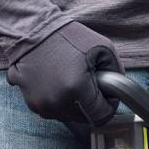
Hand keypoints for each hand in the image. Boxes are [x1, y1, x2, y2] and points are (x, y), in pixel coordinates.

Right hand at [7, 21, 122, 125]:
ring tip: (73, 81)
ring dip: (75, 104)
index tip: (106, 94)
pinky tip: (59, 84)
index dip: (109, 105)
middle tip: (89, 83)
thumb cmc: (66, 36)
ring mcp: (42, 104)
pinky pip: (54, 111)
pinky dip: (60, 102)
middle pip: (86, 118)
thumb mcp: (103, 47)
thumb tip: (118, 90)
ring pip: (70, 117)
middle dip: (92, 104)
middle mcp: (57, 101)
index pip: (102, 116)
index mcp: (76, 89)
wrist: (30, 30)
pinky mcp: (32, 103)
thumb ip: (116, 72)